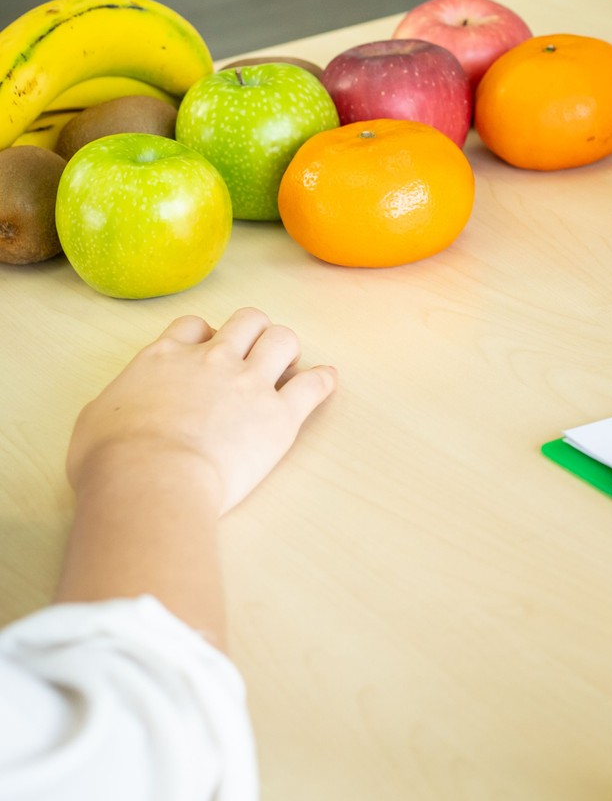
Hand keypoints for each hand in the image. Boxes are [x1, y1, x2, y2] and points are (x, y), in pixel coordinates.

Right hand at [67, 310, 337, 516]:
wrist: (150, 479)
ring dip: (287, 349)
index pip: (193, 326)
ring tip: (287, 366)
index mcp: (164, 358)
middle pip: (247, 321)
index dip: (205, 336)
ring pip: (282, 339)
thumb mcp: (97, 419)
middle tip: (254, 355)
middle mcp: (211, 360)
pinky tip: (325, 381)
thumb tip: (122, 411)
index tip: (208, 351)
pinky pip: (313, 385)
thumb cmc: (112, 459)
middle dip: (254, 332)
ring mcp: (249, 383)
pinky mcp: (280, 415)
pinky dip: (323, 381)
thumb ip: (119, 402)